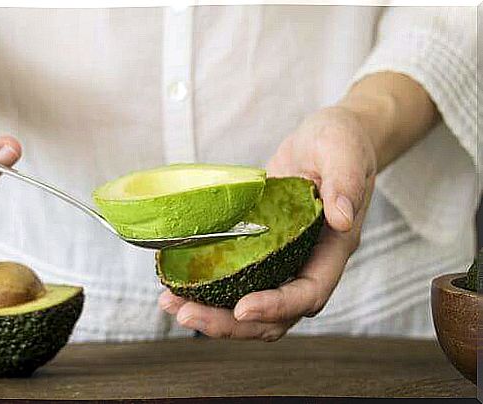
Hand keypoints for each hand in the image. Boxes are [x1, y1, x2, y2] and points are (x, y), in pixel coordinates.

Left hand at [159, 106, 376, 340]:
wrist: (327, 140)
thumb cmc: (341, 142)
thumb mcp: (345, 152)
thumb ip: (346, 182)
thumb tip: (342, 217)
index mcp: (332, 249)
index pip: (309, 293)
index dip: (277, 307)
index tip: (242, 308)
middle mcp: (307, 263)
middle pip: (274, 316)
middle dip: (229, 322)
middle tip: (184, 313)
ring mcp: (282, 260)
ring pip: (250, 304)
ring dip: (211, 312)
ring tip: (170, 303)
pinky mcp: (260, 250)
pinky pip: (236, 279)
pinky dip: (207, 286)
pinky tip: (176, 281)